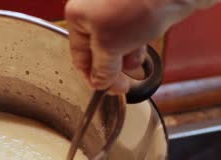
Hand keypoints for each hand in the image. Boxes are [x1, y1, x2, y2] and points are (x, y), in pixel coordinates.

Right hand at [65, 0, 216, 93]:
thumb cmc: (135, 2)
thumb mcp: (109, 46)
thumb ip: (102, 70)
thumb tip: (99, 83)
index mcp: (78, 16)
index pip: (79, 56)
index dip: (92, 76)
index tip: (104, 89)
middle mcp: (94, 11)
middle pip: (99, 51)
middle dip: (111, 68)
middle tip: (121, 84)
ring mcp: (117, 10)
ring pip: (117, 44)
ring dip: (126, 58)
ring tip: (134, 64)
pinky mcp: (137, 11)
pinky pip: (132, 35)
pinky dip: (137, 45)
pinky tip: (142, 49)